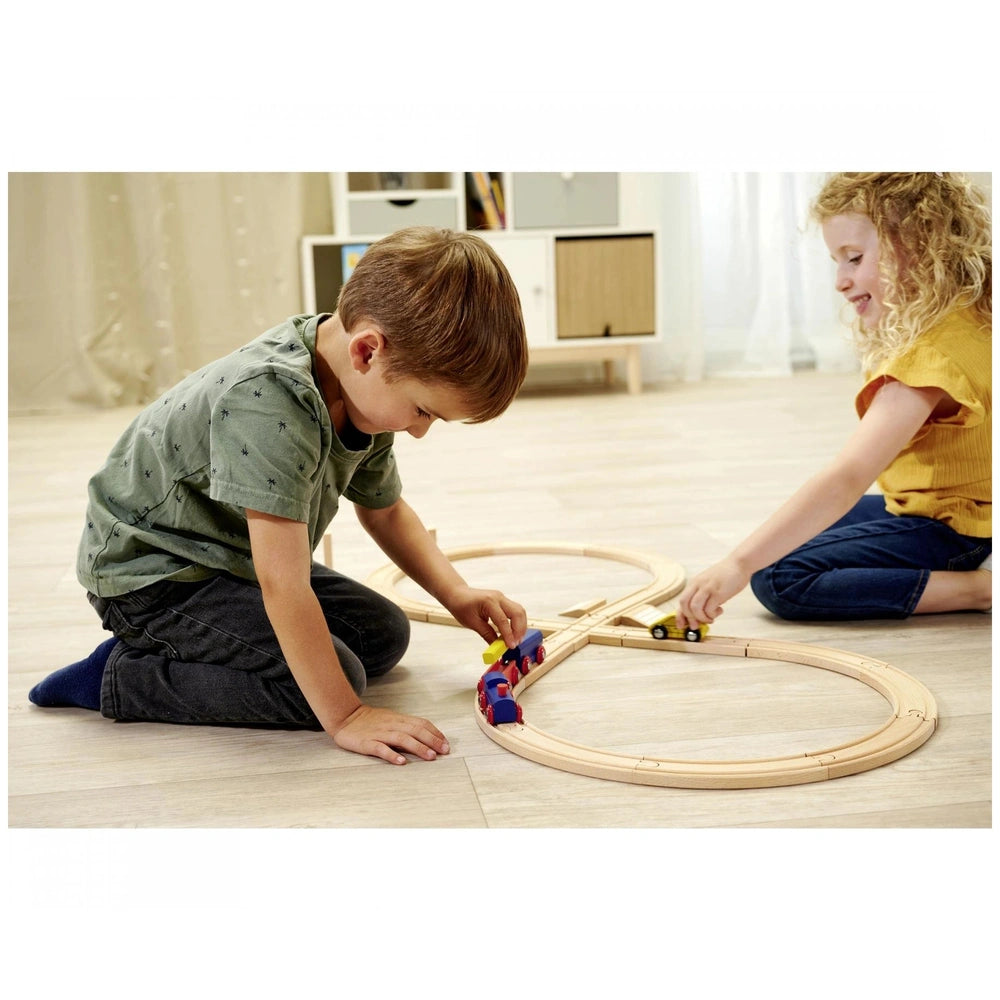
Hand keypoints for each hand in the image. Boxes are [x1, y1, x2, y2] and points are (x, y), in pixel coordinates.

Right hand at [332, 704, 449, 764]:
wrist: (345, 716)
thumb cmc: (370, 720)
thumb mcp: (391, 720)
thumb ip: (406, 727)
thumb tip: (426, 738)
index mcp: (398, 719)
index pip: (421, 724)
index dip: (435, 733)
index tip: (446, 744)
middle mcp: (392, 724)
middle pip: (415, 730)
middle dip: (432, 741)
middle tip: (444, 751)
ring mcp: (379, 733)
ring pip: (402, 739)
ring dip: (418, 747)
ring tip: (430, 757)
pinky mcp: (367, 743)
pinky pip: (380, 748)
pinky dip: (391, 755)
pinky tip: (401, 762)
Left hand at [445, 585, 526, 648]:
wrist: (457, 594)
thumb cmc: (461, 605)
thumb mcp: (472, 623)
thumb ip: (487, 634)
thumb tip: (497, 646)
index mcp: (489, 601)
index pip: (503, 620)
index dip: (509, 635)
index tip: (511, 646)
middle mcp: (498, 597)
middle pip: (517, 613)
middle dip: (519, 629)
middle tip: (516, 643)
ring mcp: (501, 598)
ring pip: (519, 611)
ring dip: (520, 626)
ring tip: (516, 639)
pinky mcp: (502, 601)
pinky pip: (515, 610)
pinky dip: (517, 622)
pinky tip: (513, 632)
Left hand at [675, 557, 750, 629]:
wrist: (739, 564)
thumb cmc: (725, 576)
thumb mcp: (708, 584)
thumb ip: (702, 596)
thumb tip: (697, 615)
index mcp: (694, 583)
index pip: (681, 601)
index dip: (680, 615)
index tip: (682, 625)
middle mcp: (698, 585)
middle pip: (684, 604)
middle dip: (690, 618)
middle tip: (698, 624)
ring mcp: (707, 588)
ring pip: (695, 608)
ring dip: (702, 618)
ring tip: (711, 618)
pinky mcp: (718, 592)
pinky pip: (709, 609)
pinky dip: (712, 615)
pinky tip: (719, 610)